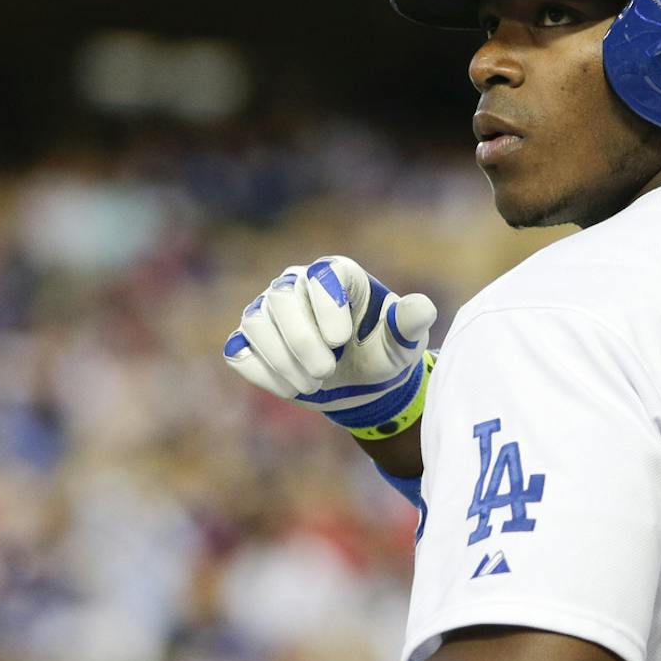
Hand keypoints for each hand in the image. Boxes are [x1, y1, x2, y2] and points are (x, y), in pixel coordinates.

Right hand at [223, 255, 436, 432]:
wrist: (361, 384)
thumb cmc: (383, 352)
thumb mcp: (403, 343)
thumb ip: (410, 324)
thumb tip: (422, 308)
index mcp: (336, 273)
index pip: (322, 275)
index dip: (328, 307)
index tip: (342, 341)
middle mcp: (297, 283)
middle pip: (281, 298)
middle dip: (302, 341)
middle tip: (326, 372)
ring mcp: (268, 311)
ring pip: (255, 323)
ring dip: (282, 361)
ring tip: (313, 385)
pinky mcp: (250, 341)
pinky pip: (238, 351)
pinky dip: (262, 372)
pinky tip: (290, 387)